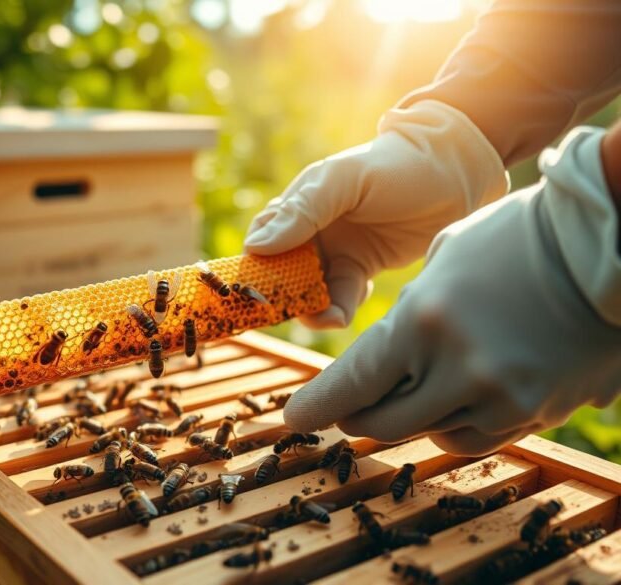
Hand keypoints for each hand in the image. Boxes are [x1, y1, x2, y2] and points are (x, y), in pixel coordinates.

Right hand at [244, 100, 508, 326]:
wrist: (455, 173)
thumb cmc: (394, 165)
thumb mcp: (342, 181)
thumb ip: (302, 212)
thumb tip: (256, 248)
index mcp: (299, 204)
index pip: (261, 239)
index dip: (254, 267)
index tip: (255, 291)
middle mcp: (311, 230)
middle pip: (282, 272)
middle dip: (283, 296)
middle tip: (294, 312)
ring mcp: (336, 251)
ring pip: (310, 289)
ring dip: (312, 308)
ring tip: (328, 316)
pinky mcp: (361, 269)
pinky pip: (340, 297)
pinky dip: (340, 308)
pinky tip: (349, 306)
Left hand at [282, 127, 620, 454]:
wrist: (606, 246)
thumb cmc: (515, 237)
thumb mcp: (442, 261)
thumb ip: (406, 318)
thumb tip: (381, 359)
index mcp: (422, 322)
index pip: (352, 384)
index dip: (318, 406)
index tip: (295, 418)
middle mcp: (457, 369)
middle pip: (382, 421)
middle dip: (355, 416)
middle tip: (344, 409)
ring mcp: (500, 396)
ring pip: (428, 434)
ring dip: (407, 418)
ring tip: (404, 393)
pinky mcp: (536, 412)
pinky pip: (475, 436)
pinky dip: (452, 423)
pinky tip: (449, 399)